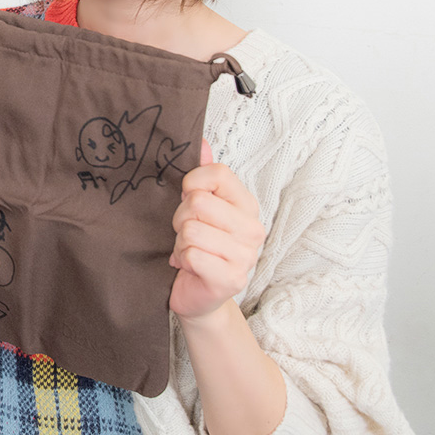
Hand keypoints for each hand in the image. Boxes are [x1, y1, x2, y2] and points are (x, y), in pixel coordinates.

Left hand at [168, 140, 266, 320]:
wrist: (199, 294)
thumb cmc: (198, 245)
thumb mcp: (199, 207)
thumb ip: (203, 174)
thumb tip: (200, 141)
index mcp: (247, 205)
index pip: (218, 173)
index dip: (191, 183)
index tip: (188, 199)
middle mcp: (253, 229)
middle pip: (198, 202)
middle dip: (181, 217)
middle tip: (186, 232)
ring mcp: (246, 256)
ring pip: (191, 229)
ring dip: (180, 241)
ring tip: (189, 250)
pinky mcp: (231, 279)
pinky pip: (191, 255)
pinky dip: (182, 259)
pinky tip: (189, 266)